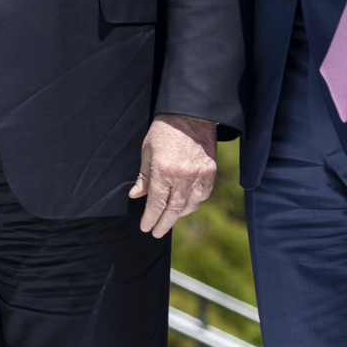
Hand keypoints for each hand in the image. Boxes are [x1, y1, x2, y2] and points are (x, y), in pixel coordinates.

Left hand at [130, 114, 217, 237]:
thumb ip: (143, 176)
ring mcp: (199, 175)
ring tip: (170, 218)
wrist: (191, 113)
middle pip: (173, 211)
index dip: (150, 219)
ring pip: (190, 206)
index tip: (145, 228)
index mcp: (163, 172)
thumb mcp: (147, 151)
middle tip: (157, 233)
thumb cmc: (164, 130)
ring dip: (179, 215)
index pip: (155, 205)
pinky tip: (187, 203)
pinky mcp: (210, 171)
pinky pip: (204, 195)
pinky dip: (195, 202)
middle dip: (163, 224)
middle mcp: (182, 177)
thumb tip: (135, 196)